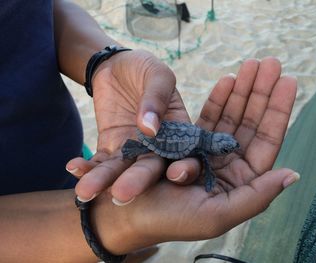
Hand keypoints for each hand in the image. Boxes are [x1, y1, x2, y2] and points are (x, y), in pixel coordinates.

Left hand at [67, 49, 191, 201]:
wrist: (116, 67)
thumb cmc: (144, 69)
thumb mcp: (156, 74)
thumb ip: (156, 98)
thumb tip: (150, 128)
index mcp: (179, 131)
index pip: (186, 154)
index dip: (186, 168)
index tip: (176, 176)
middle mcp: (158, 148)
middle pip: (150, 169)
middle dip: (136, 182)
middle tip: (121, 195)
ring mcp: (132, 150)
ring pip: (121, 170)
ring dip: (104, 182)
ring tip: (85, 192)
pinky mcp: (110, 148)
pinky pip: (99, 162)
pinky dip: (87, 168)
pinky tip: (74, 168)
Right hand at [93, 57, 298, 253]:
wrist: (127, 214)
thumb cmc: (171, 219)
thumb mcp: (217, 216)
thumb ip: (256, 197)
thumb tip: (292, 174)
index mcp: (239, 182)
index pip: (265, 142)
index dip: (278, 112)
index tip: (288, 82)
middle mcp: (227, 165)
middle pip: (251, 124)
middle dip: (261, 93)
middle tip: (271, 62)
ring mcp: (209, 151)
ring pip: (231, 116)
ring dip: (242, 90)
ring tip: (252, 64)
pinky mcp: (188, 142)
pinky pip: (208, 117)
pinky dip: (218, 99)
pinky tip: (227, 80)